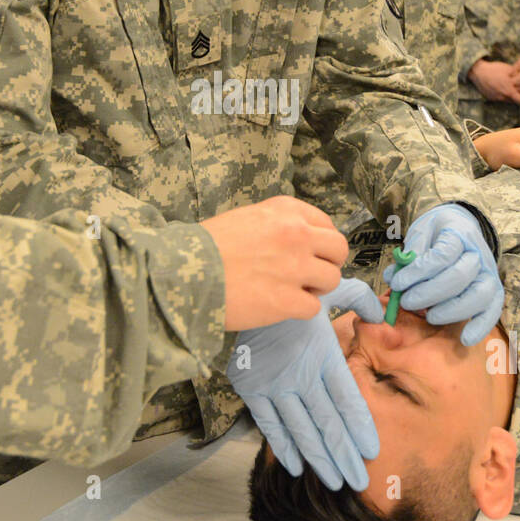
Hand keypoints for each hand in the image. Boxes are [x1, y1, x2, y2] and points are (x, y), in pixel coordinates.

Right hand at [200, 196, 347, 328]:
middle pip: (338, 250)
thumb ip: (278, 225)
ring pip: (332, 279)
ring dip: (315, 288)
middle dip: (327, 264)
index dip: (320, 243)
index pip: (326, 225)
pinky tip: (279, 306)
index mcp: (286, 210)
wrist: (181, 272)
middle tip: (309, 275)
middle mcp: (296, 234)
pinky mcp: (288, 300)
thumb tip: (301, 243)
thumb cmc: (206, 246)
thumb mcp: (247, 218)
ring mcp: (295, 268)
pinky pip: (313, 307)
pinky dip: (299, 309)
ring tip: (291, 291)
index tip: (309, 253)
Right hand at [227, 278, 384, 489]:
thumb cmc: (291, 291)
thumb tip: (384, 313)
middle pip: (327, 422)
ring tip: (335, 482)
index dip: (360, 427)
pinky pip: (270, 424)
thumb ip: (360, 300)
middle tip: (359, 482)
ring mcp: (274, 384)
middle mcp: (300, 373)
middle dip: (344, 456)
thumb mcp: (330, 287)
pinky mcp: (250, 388)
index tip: (372, 452)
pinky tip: (298, 467)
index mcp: (323, 351)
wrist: (241, 290)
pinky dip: (284, 447)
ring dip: (319, 459)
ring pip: (301, 430)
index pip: (347, 398)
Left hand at [384, 203, 503, 345]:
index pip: (442, 255)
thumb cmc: (436, 235)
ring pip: (479, 295)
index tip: (397, 283)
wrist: (460, 228)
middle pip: (459, 276)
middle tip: (407, 301)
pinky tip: (465, 339)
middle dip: (429, 294)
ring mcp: (488, 273)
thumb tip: (394, 275)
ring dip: (452, 310)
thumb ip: (409, 254)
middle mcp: (478, 253)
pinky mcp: (493, 291)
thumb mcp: (420, 232)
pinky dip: (481, 326)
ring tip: (429, 316)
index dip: (418, 272)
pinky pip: (493, 311)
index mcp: (459, 234)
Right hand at [468, 58, 519, 103]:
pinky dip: (503, 95)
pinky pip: (500, 98)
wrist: (478, 72)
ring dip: (510, 96)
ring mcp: (496, 98)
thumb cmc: (494, 69)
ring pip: (507, 100)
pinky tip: (501, 87)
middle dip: (519, 97)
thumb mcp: (508, 69)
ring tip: (510, 88)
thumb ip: (517, 76)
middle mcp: (503, 96)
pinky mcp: (491, 98)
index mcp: (509, 90)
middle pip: (515, 101)